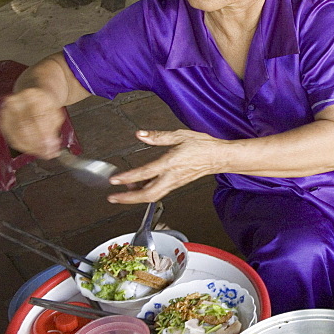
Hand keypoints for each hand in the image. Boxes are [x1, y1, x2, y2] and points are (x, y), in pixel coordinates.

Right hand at [0, 88, 66, 158]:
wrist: (33, 98)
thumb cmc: (45, 106)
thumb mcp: (54, 112)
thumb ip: (52, 128)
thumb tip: (51, 145)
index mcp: (30, 96)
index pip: (36, 117)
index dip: (45, 133)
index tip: (54, 144)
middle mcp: (15, 102)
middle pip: (24, 127)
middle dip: (38, 143)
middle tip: (50, 152)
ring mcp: (5, 112)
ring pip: (17, 135)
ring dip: (32, 148)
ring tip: (45, 153)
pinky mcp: (2, 123)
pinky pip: (12, 139)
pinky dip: (25, 148)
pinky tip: (35, 150)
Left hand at [106, 130, 223, 203]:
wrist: (219, 157)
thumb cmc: (204, 146)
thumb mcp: (180, 135)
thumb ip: (158, 136)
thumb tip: (141, 134)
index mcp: (171, 163)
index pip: (145, 173)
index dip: (127, 178)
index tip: (114, 180)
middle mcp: (172, 176)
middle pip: (147, 194)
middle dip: (128, 198)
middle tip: (113, 198)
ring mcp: (175, 182)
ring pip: (152, 195)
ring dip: (135, 197)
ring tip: (122, 193)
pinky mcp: (177, 184)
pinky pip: (159, 191)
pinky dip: (146, 192)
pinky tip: (139, 186)